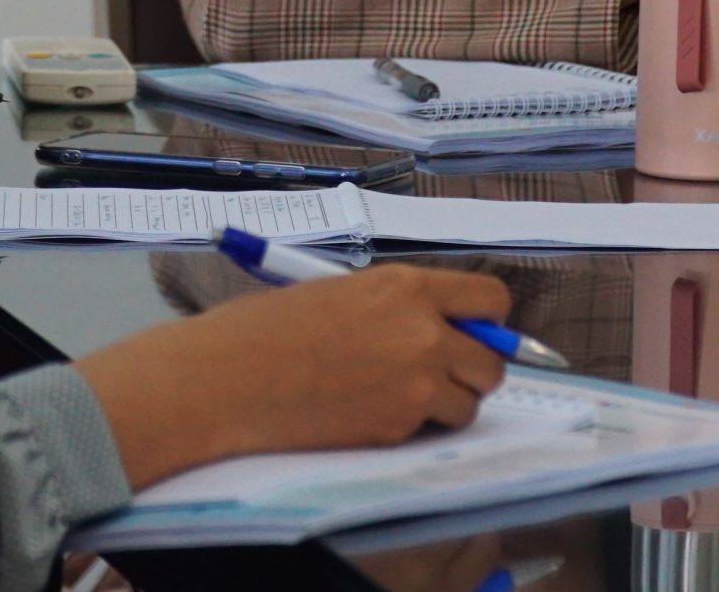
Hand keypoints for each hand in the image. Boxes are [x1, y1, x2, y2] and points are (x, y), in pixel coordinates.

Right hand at [74, 264, 511, 488]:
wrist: (226, 379)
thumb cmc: (266, 332)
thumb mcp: (341, 294)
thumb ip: (399, 307)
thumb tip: (442, 327)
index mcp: (404, 287)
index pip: (489, 299)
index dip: (486, 321)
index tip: (472, 333)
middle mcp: (421, 331)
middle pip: (492, 361)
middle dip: (471, 371)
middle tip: (436, 376)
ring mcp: (414, 383)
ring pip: (470, 403)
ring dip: (446, 405)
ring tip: (397, 398)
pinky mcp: (397, 426)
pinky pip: (432, 431)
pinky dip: (413, 429)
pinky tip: (368, 414)